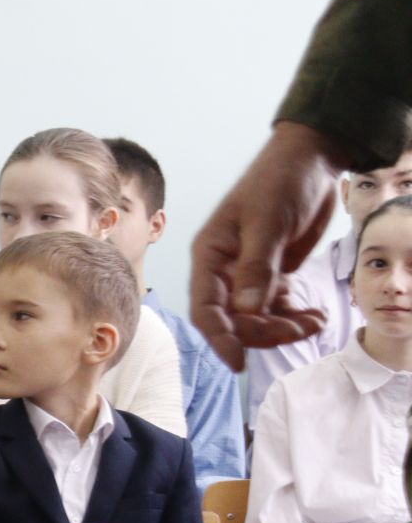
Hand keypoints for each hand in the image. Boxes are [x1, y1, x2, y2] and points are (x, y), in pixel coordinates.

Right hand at [188, 121, 344, 370]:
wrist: (310, 160)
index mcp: (210, 256)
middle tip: (302, 328)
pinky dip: (294, 317)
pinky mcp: (270, 274)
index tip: (239, 362)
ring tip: (316, 321)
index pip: (206, 309)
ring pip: (256, 318)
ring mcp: (247, 274)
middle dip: (265, 332)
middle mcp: (224, 270)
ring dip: (284, 328)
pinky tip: (315, 316)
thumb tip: (248, 311)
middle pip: (234, 320)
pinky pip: (276, 307)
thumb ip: (257, 267)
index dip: (220, 338)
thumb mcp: (268, 222)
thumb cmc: (280, 182)